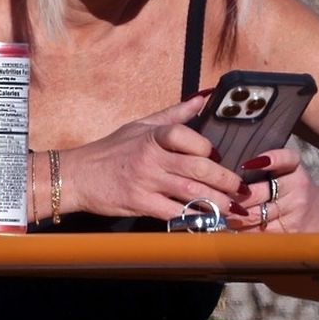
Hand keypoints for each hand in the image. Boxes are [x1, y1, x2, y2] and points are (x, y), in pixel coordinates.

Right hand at [60, 94, 247, 221]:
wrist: (77, 176)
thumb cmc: (111, 150)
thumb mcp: (140, 126)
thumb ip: (174, 114)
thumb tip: (203, 98)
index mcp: (152, 136)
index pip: (188, 137)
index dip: (207, 149)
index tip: (219, 157)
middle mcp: (150, 158)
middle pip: (197, 167)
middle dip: (224, 180)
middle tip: (241, 189)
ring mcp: (145, 182)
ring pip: (190, 192)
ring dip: (216, 202)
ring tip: (233, 209)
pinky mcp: (140, 204)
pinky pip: (173, 213)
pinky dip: (193, 218)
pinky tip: (208, 222)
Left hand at [225, 148, 318, 232]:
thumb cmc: (297, 189)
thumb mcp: (289, 169)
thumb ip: (268, 164)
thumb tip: (228, 170)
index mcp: (295, 168)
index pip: (283, 159)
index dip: (267, 160)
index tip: (246, 165)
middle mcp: (298, 188)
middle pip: (258, 193)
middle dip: (234, 197)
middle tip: (216, 197)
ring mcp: (296, 213)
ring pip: (256, 216)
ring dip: (234, 216)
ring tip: (220, 214)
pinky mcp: (292, 233)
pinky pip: (260, 234)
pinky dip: (243, 232)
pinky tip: (233, 229)